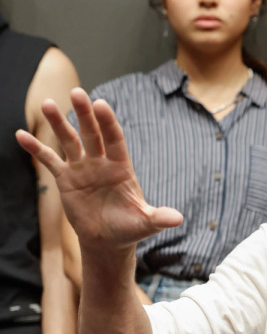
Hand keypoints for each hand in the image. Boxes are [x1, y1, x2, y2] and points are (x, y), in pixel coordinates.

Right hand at [15, 88, 182, 253]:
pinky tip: (21, 134)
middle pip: (92, 133)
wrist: (108, 240)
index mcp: (121, 167)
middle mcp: (101, 162)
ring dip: (58, 123)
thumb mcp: (144, 223)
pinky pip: (49, 160)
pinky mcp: (65, 179)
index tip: (101, 105)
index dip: (108, 123)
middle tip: (77, 92)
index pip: (115, 139)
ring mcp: (82, 168)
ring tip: (47, 103)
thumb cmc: (129, 228)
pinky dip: (36, 148)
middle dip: (84, 114)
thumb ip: (158, 218)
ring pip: (69, 140)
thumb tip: (177, 219)